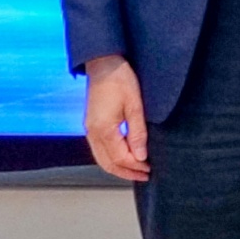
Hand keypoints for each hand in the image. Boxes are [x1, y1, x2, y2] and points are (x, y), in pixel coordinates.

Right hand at [82, 55, 149, 182]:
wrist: (104, 63)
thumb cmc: (120, 79)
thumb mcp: (135, 105)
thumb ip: (137, 133)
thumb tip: (140, 157)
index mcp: (103, 129)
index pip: (120, 158)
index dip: (135, 167)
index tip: (149, 169)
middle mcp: (92, 132)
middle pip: (107, 163)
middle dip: (126, 173)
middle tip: (145, 175)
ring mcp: (89, 129)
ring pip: (101, 158)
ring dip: (118, 167)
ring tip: (136, 169)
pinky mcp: (91, 124)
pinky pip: (99, 149)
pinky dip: (111, 158)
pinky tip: (124, 156)